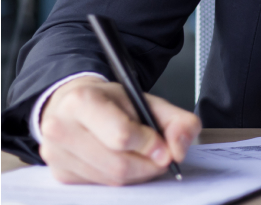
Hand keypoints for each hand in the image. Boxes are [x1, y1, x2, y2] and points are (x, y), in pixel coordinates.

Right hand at [39, 76, 200, 184]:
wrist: (74, 103)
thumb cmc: (111, 101)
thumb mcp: (146, 100)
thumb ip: (175, 120)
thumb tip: (179, 149)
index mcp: (81, 100)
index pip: (121, 136)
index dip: (149, 145)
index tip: (164, 148)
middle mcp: (61, 128)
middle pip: (117, 163)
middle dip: (147, 165)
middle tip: (161, 158)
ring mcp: (56, 154)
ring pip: (109, 179)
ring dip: (136, 174)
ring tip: (145, 158)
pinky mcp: (59, 173)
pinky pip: (99, 186)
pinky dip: (120, 179)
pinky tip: (125, 161)